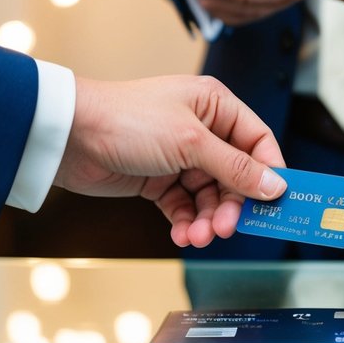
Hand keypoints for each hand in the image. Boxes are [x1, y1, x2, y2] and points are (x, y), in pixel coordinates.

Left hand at [54, 75, 286, 247]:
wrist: (68, 137)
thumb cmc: (127, 120)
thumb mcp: (190, 142)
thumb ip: (236, 167)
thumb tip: (275, 186)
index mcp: (216, 106)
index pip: (258, 141)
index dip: (269, 172)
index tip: (276, 203)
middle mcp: (202, 130)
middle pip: (236, 175)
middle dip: (233, 205)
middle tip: (226, 228)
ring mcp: (181, 156)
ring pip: (211, 195)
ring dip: (209, 219)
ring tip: (199, 236)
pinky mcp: (160, 179)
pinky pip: (185, 206)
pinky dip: (187, 222)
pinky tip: (183, 234)